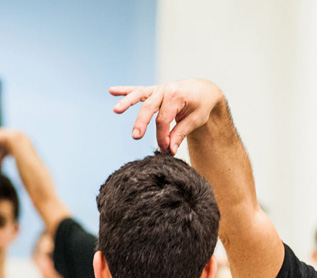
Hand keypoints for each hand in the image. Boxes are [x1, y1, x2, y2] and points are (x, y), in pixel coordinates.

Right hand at [109, 79, 223, 154]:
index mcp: (177, 96)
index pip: (163, 120)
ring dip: (127, 102)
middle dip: (142, 123)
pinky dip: (124, 90)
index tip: (165, 149)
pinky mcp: (153, 90)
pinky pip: (137, 90)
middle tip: (136, 137)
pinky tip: (111, 90)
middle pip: (149, 107)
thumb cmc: (201, 105)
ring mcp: (158, 89)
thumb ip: (180, 134)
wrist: (204, 90)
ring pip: (139, 95)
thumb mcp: (196, 120)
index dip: (162, 136)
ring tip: (116, 110)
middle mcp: (165, 90)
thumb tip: (170, 150)